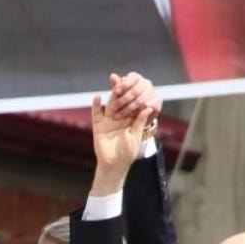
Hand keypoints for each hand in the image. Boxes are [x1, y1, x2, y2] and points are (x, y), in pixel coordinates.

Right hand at [90, 78, 153, 195]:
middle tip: (124, 78)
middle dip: (123, 91)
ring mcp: (108, 121)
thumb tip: (148, 107)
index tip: (138, 84)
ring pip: (110, 105)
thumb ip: (140, 122)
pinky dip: (96, 105)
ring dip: (111, 95)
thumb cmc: (128, 152)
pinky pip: (96, 114)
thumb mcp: (136, 136)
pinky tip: (97, 97)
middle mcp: (120, 118)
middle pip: (121, 101)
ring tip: (112, 83)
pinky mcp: (99, 126)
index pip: (133, 104)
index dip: (135, 95)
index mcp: (131, 120)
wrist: (114, 165)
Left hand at [107, 71, 161, 121]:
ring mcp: (153, 91)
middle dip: (123, 101)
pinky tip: (129, 117)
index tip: (116, 92)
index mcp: (136, 78)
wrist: (135, 116)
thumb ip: (116, 86)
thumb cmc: (123, 103)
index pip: (132, 78)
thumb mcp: (117, 95)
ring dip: (128, 109)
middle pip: (135, 90)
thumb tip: (112, 76)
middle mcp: (146, 82)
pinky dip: (137, 113)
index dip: (124, 84)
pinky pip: (147, 107)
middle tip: (113, 109)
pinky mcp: (158, 101)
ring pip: (140, 100)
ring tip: (119, 115)